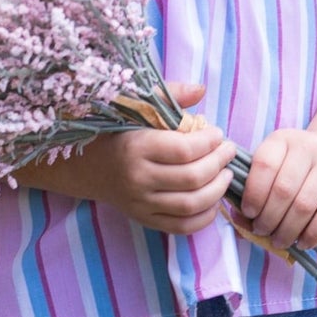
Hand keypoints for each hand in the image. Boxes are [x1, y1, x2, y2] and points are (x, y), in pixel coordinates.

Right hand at [88, 81, 238, 234]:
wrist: (88, 165)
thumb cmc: (118, 130)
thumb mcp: (137, 106)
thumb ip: (170, 95)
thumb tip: (202, 90)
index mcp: (136, 147)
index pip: (184, 149)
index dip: (209, 141)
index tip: (218, 134)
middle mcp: (138, 178)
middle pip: (192, 177)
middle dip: (219, 163)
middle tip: (228, 151)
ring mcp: (140, 203)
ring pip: (190, 204)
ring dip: (217, 190)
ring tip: (226, 174)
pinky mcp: (144, 219)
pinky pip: (181, 226)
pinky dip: (204, 217)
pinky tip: (213, 201)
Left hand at [238, 128, 316, 251]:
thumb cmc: (297, 168)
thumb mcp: (275, 168)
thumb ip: (254, 191)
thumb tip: (238, 221)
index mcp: (282, 139)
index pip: (264, 165)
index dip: (253, 194)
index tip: (249, 213)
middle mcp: (308, 146)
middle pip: (283, 190)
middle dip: (268, 218)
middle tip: (262, 232)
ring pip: (304, 205)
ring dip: (288, 230)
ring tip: (279, 241)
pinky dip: (313, 234)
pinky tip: (303, 242)